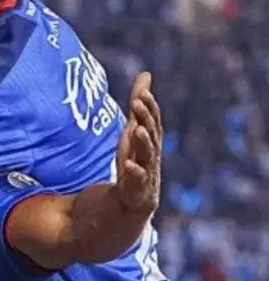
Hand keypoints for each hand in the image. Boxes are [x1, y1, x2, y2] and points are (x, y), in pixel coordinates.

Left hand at [115, 72, 161, 213]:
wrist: (129, 205)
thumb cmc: (133, 162)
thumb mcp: (132, 132)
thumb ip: (139, 106)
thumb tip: (146, 74)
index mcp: (149, 142)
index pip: (152, 121)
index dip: (149, 107)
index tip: (141, 92)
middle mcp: (151, 156)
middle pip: (151, 134)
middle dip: (145, 118)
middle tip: (137, 102)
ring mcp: (146, 174)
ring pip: (147, 156)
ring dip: (143, 142)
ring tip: (136, 130)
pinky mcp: (137, 191)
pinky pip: (137, 181)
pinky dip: (134, 173)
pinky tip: (128, 165)